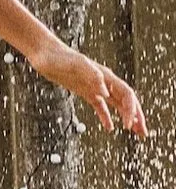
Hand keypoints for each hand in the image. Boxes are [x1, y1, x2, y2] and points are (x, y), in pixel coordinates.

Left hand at [30, 39, 146, 137]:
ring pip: (117, 104)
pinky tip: (109, 128)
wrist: (45, 55)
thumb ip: (92, 75)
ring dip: (127, 117)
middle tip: (143, 133)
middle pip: (127, 101)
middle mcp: (104, 82)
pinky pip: (100, 106)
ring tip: (135, 132)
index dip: (131, 110)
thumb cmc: (60, 58)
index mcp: (106, 76)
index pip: (126, 94)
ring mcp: (95, 87)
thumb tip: (105, 92)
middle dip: (137, 117)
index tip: (129, 125)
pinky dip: (106, 117)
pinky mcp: (85, 91)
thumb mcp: (76, 65)